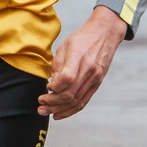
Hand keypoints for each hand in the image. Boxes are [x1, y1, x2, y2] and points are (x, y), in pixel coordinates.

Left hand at [39, 5, 126, 119]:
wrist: (105, 33)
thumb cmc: (83, 37)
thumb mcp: (66, 45)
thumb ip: (58, 65)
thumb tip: (52, 84)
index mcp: (79, 58)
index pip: (67, 79)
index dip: (54, 88)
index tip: (46, 87)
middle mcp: (89, 70)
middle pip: (70, 94)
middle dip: (52, 103)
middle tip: (40, 106)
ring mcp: (95, 78)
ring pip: (77, 101)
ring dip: (60, 110)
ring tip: (47, 112)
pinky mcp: (97, 83)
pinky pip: (84, 101)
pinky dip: (72, 109)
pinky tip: (60, 113)